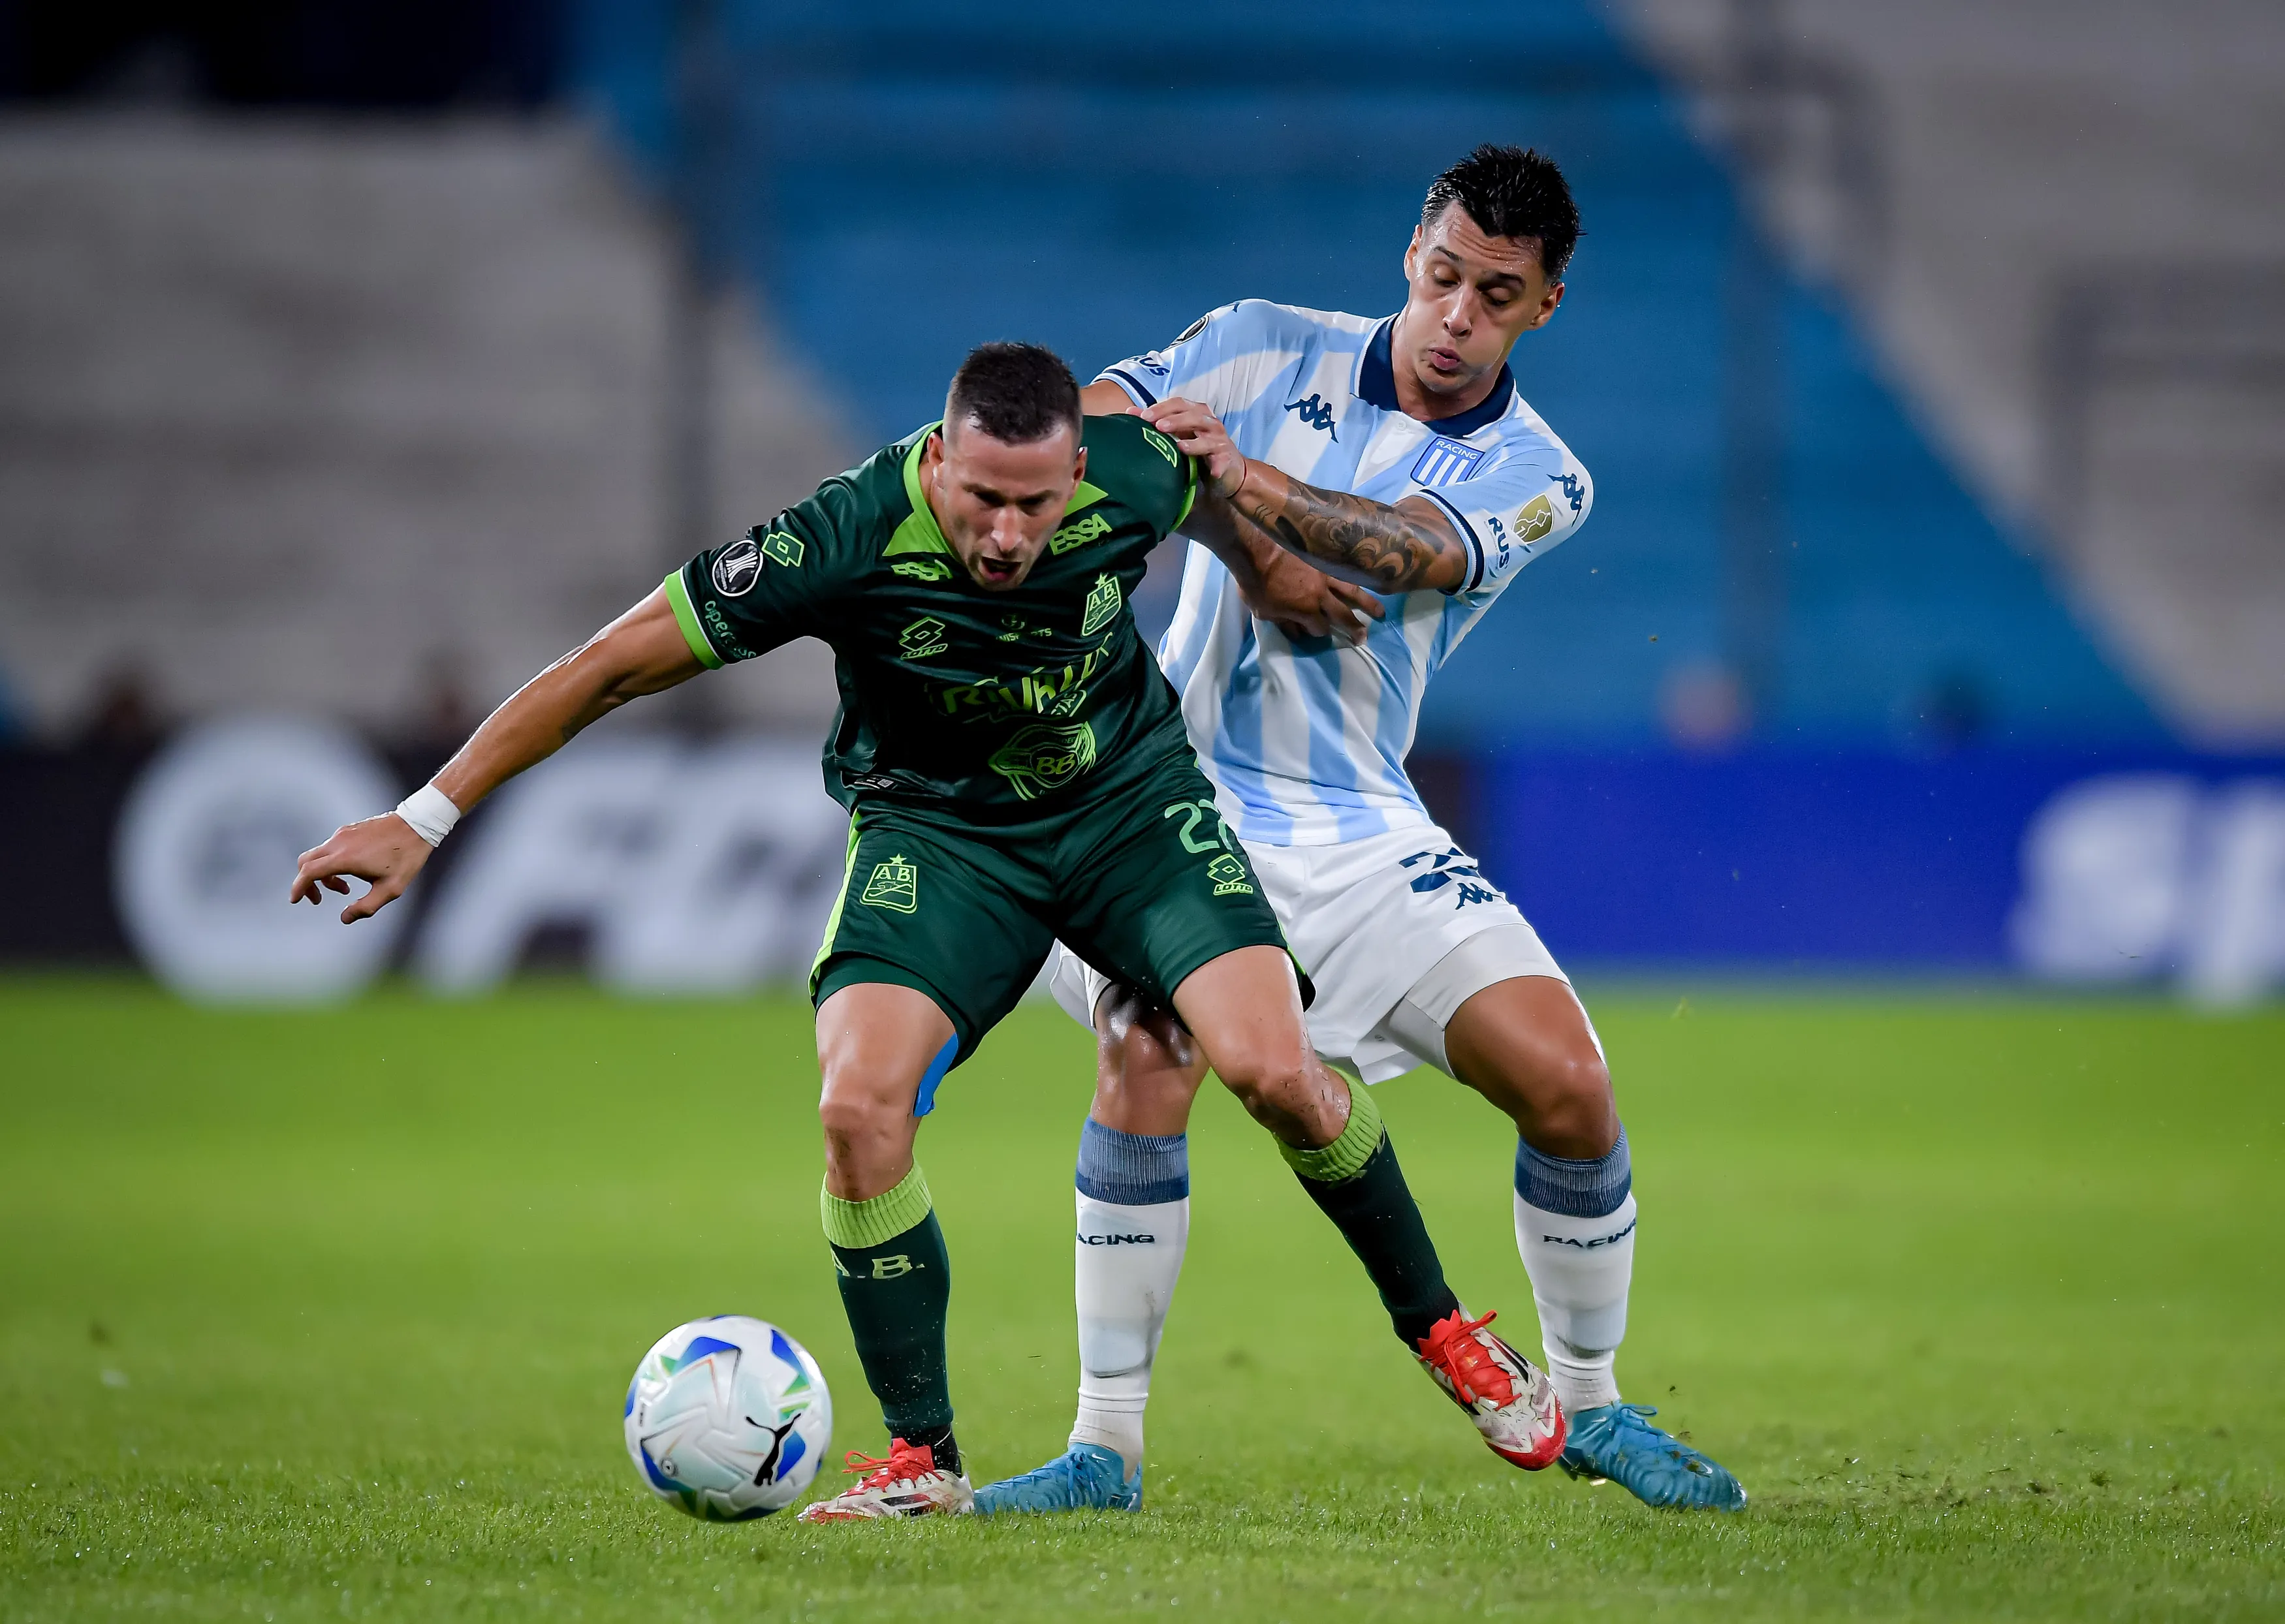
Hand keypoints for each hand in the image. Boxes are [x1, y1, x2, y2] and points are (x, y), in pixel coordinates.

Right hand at [289, 812, 433, 922]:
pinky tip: (353, 871)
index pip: (309, 872)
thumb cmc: (406, 858)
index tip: (296, 900)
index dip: (298, 888)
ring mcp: (343, 833)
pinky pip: (330, 847)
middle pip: (306, 862)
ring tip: (345, 888)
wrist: (418, 825)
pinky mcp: (349, 829)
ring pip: (319, 855)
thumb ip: (366, 907)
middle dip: (307, 883)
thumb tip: (345, 918)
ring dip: (324, 874)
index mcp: (344, 858)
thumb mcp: (390, 889)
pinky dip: (331, 862)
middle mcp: (338, 843)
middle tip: (320, 898)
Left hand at [1143, 397, 1245, 499]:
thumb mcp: (1178, 433)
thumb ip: (1157, 421)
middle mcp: (1209, 422)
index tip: (1143, 416)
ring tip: (1179, 446)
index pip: (1179, 404)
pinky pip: (1221, 460)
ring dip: (1193, 441)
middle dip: (1175, 420)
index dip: (1162, 408)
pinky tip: (1212, 472)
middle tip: (1157, 425)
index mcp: (1196, 413)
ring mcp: (1219, 440)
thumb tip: (1130, 411)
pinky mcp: (1226, 458)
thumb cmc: (1199, 447)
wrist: (1229, 468)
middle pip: (1193, 415)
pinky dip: (1217, 465)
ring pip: (1208, 436)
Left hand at [1246, 547, 1384, 645]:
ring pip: (1353, 590)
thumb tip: (1299, 634)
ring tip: (1380, 612)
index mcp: (1306, 610)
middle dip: (1354, 628)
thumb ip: (1284, 623)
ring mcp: (1326, 574)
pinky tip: (1367, 580)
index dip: (1318, 632)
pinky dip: (1357, 578)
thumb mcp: (1264, 612)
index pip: (1321, 628)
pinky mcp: (1324, 558)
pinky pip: (1345, 570)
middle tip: (1363, 637)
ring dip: (1368, 603)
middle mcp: (1321, 594)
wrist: (1255, 548)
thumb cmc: (1254, 583)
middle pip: (1343, 615)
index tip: (1313, 630)